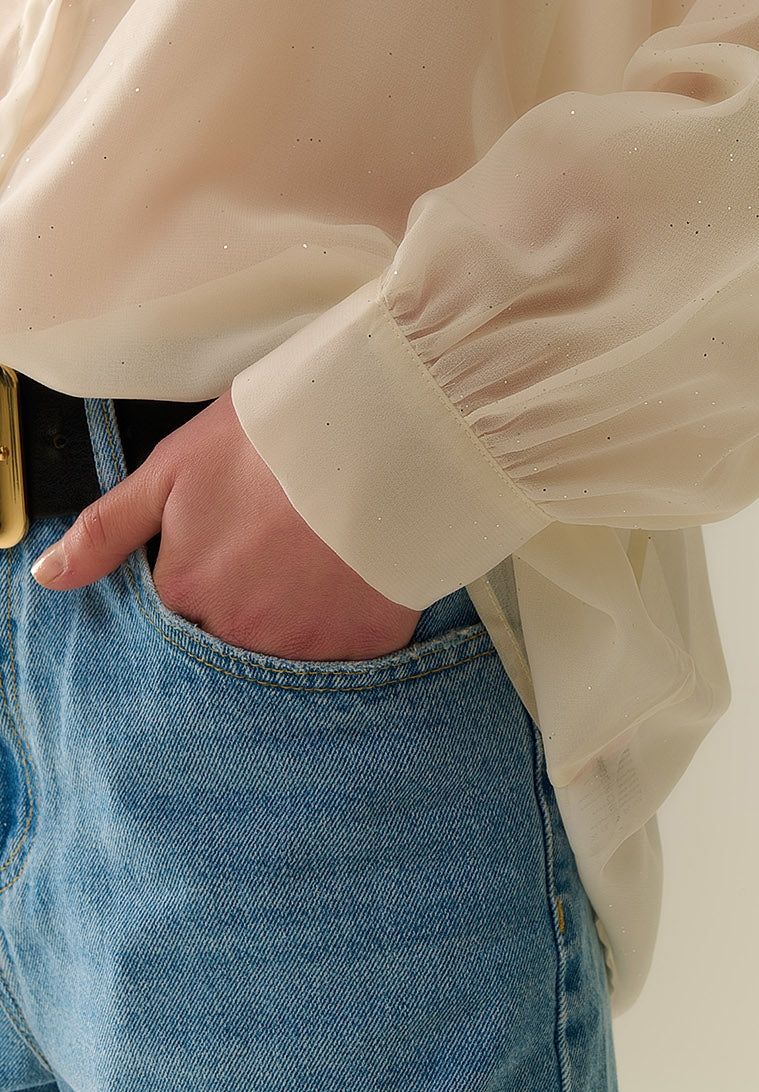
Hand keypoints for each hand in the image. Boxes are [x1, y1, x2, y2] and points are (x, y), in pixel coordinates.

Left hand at [30, 393, 421, 660]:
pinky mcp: (363, 647)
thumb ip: (107, 530)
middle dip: (248, 611)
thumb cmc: (272, 441)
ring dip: (296, 624)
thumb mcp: (172, 469)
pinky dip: (349, 630)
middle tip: (278, 562)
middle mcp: (236, 634)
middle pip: (231, 642)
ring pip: (287, 656)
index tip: (232, 553)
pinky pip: (347, 659)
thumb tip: (50, 575)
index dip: (205, 583)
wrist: (374, 431)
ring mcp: (302, 647)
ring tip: (318, 569)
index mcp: (186, 591)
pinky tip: (355, 585)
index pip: (178, 617)